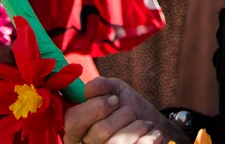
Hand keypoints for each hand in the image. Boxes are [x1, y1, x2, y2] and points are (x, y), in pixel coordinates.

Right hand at [62, 76, 187, 143]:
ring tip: (143, 124)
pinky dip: (149, 138)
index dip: (96, 107)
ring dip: (137, 126)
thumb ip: (101, 86)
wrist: (151, 124)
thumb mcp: (114, 90)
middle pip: (99, 131)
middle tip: (130, 112)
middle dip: (123, 114)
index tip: (114, 99)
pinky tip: (151, 134)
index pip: (73, 121)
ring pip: (117, 142)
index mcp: (77, 130)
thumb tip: (89, 89)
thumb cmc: (127, 108)